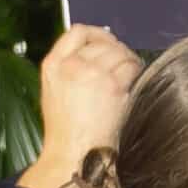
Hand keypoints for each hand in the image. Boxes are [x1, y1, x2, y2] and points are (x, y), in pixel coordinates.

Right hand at [19, 25, 143, 187]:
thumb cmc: (65, 133)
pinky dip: (135, 72)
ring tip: (127, 75)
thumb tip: (96, 53)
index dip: (96, 34)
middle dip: (116, 50)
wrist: (73, 155)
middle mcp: (70, 65)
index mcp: (52, 65)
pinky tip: (132, 84)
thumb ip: (69, 69)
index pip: (77, 32)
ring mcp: (91, 73)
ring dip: (127, 61)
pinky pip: (131, 66)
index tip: (106, 41)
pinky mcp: (111, 84)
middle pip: (102, 42)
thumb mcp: (54, 93)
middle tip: (123, 63)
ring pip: (119, 52)